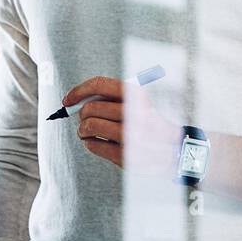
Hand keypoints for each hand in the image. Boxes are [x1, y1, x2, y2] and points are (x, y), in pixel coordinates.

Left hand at [64, 76, 181, 175]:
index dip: (78, 91)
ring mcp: (130, 136)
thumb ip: (112, 98)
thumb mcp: (137, 104)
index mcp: (137, 96)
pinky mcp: (125, 156)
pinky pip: (93, 145)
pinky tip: (95, 143)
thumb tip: (78, 100)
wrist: (173, 152)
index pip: (99, 84)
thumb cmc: (148, 124)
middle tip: (83, 119)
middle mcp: (134, 114)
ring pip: (88, 126)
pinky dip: (89, 143)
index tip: (68, 100)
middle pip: (90, 107)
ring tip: (87, 132)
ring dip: (82, 130)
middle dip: (81, 114)